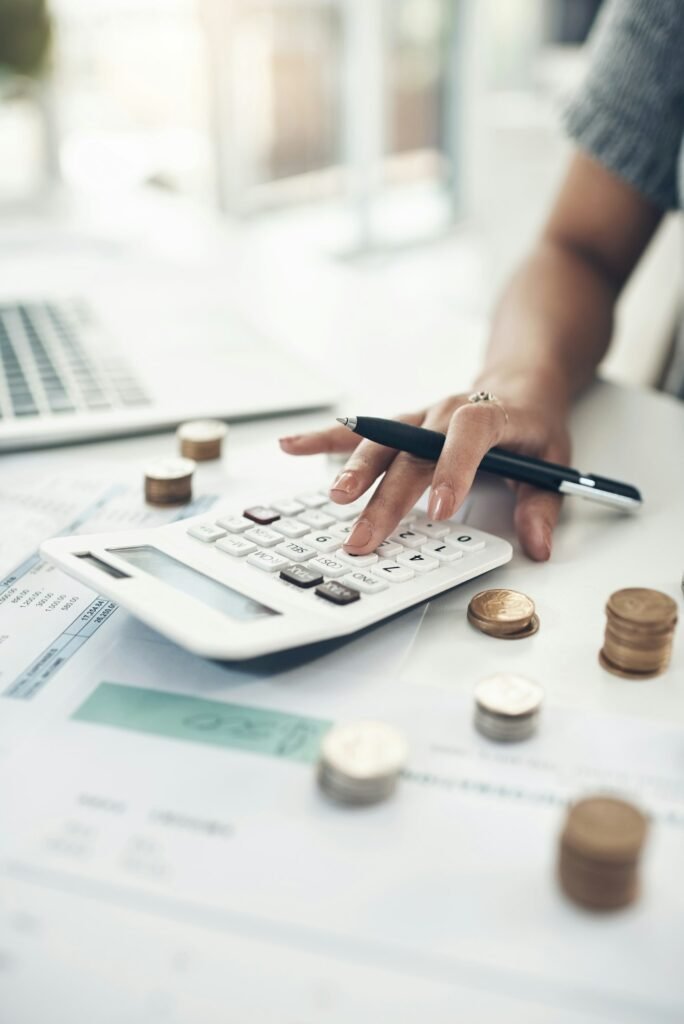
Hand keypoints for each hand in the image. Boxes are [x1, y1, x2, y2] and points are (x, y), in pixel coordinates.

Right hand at [279, 390, 570, 560]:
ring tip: (335, 499)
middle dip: (388, 496)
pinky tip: (292, 446)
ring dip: (355, 470)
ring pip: (382, 442)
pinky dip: (325, 439)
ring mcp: (419, 417)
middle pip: (413, 452)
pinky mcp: (399, 424)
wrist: (518, 383)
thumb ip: (542, 506)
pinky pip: (359, 431)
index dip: (453, 468)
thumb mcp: (554, 463)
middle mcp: (448, 412)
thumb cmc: (532, 425)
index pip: (470, 433)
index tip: (438, 511)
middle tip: (367, 535)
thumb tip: (538, 546)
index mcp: (492, 416)